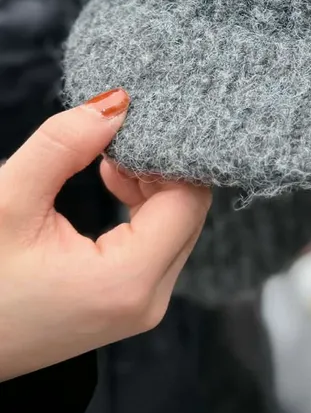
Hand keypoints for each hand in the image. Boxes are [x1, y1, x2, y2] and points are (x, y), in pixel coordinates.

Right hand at [0, 90, 210, 379]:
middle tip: (118, 137)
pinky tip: (109, 183)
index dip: (170, 155)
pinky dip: (142, 208)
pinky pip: (158, 245)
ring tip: (106, 159)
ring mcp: (140, 309)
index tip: (136, 123)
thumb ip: (63, 146)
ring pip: (177, 227)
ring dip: (151, 185)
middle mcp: (148, 301)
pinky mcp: (127, 306)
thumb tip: (115, 103)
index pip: (189, 200)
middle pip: (189, 213)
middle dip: (161, 167)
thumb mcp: (8, 202)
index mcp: (128, 281)